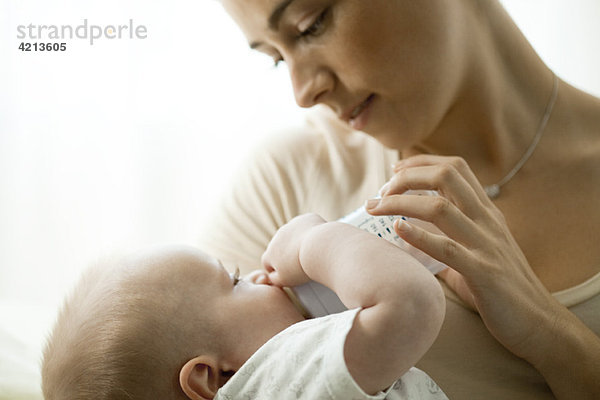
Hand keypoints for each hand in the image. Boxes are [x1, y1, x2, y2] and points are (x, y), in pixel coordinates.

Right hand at [261, 213, 325, 286]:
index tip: (288, 274)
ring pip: (293, 235)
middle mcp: (277, 237)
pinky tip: (318, 241)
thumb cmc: (303, 267)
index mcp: (270, 253)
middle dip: (287, 254)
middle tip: (301, 264)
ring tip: (311, 252)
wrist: (320, 248)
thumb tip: (271, 277)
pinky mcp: (305, 219)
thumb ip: (275, 280)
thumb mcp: (285, 281)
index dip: (277, 270)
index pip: (267, 263)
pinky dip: (310, 233)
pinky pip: (306, 226)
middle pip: (280, 247)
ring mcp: (291, 226)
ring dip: (298, 242)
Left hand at [366, 154, 563, 364]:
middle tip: (381, 192)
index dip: (421, 162)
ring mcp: (486, 244)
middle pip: (446, 176)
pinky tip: (397, 229)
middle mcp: (487, 221)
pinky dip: (419, 236)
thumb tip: (410, 241)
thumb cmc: (502, 290)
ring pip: (440, 207)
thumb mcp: (477, 253)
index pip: (455, 168)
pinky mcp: (483, 272)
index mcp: (486, 213)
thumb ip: (448, 242)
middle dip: (407, 176)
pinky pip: (448, 248)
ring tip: (376, 207)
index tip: (395, 170)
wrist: (539, 322)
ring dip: (401, 202)